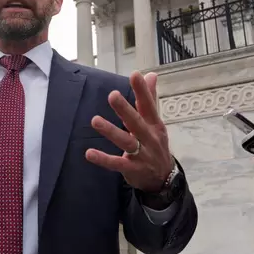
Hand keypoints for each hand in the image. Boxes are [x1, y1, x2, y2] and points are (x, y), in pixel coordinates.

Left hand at [85, 71, 174, 192]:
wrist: (164, 178)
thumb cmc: (155, 144)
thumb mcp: (155, 122)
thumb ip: (150, 99)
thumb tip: (151, 75)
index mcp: (154, 124)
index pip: (148, 105)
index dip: (142, 91)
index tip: (135, 75)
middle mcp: (149, 138)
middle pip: (136, 122)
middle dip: (125, 109)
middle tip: (112, 95)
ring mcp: (141, 155)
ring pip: (126, 142)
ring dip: (111, 131)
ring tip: (95, 120)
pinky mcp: (132, 169)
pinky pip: (116, 164)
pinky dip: (103, 159)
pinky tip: (89, 153)